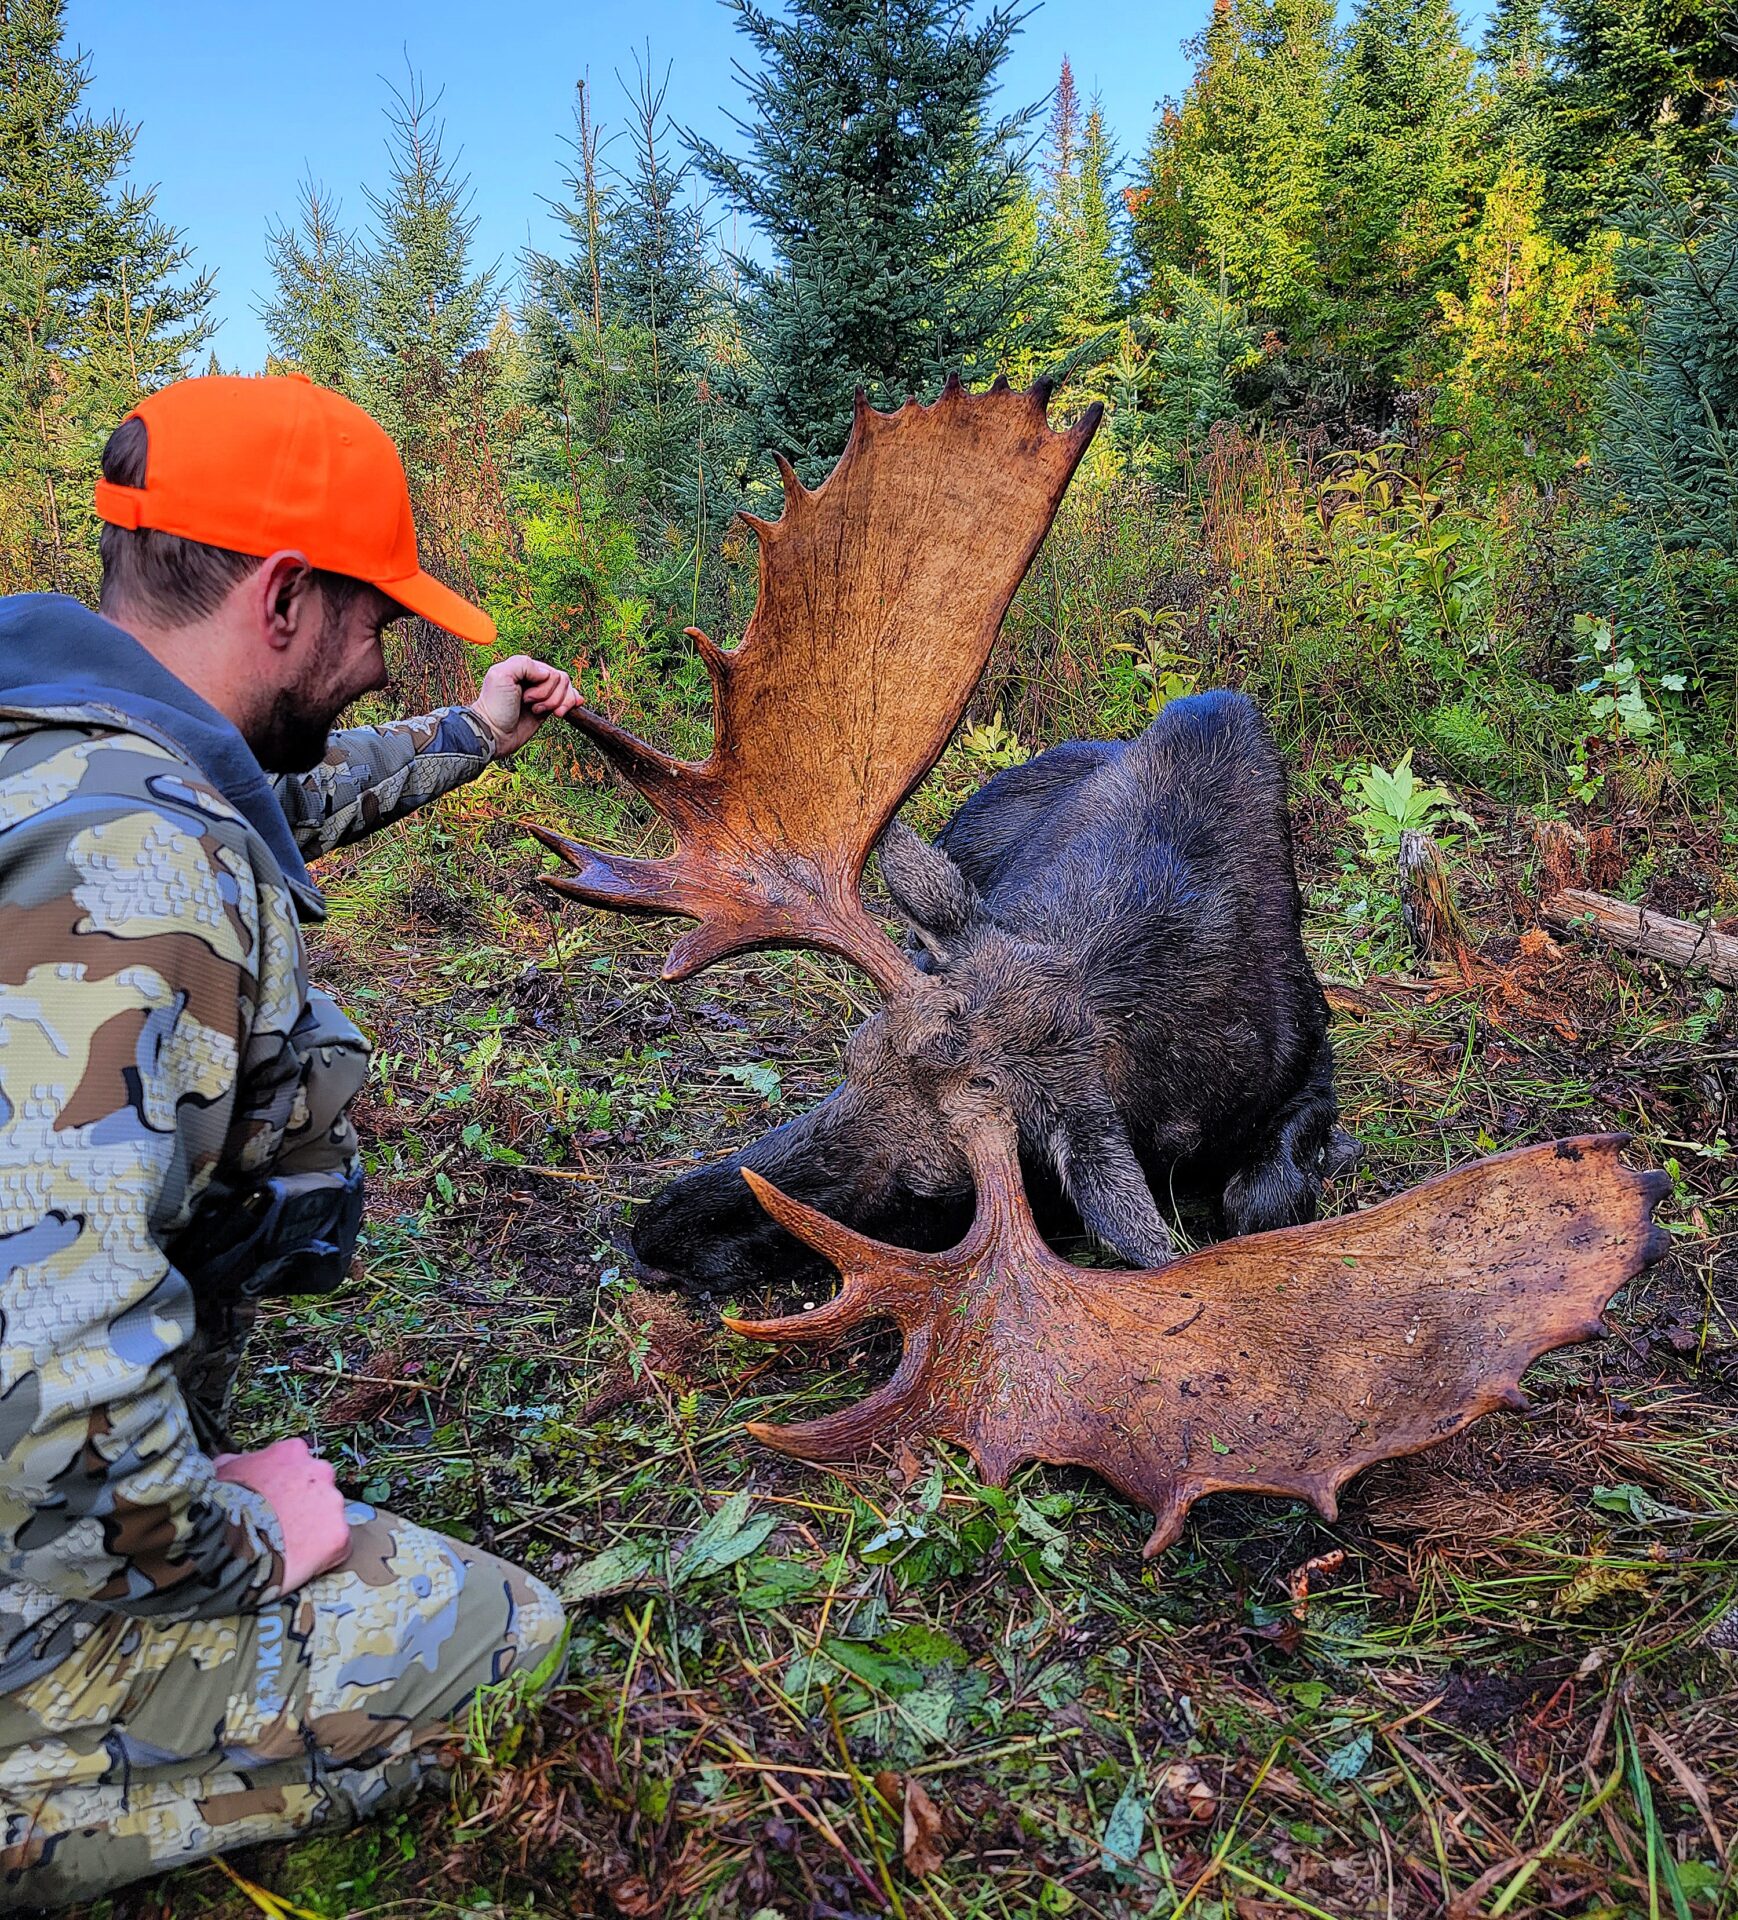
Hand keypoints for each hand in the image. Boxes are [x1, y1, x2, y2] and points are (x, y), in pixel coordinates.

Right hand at [214, 1437, 350, 1591]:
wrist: (229, 1541)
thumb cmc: (222, 1506)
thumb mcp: (223, 1472)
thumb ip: (235, 1463)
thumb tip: (231, 1463)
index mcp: (292, 1452)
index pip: (298, 1464)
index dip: (285, 1485)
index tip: (274, 1501)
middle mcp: (320, 1472)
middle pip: (319, 1489)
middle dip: (304, 1505)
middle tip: (282, 1525)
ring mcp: (332, 1504)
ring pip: (329, 1517)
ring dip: (314, 1529)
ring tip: (288, 1547)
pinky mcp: (338, 1536)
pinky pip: (336, 1547)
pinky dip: (322, 1556)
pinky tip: (301, 1564)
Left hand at [474, 654, 582, 756]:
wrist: (493, 733)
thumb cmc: (494, 706)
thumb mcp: (501, 675)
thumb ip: (524, 664)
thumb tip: (547, 674)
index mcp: (524, 669)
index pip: (551, 671)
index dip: (544, 685)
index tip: (526, 697)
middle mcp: (534, 681)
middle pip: (561, 681)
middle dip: (549, 695)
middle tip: (529, 704)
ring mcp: (542, 696)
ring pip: (566, 691)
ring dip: (556, 703)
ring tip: (537, 711)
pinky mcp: (546, 710)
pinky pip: (567, 702)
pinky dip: (571, 703)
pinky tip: (568, 708)